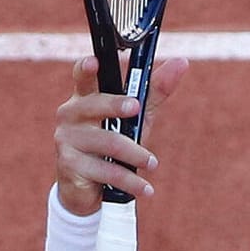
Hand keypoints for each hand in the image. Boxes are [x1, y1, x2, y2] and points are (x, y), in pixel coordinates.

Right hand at [53, 53, 191, 215]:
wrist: (89, 189)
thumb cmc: (114, 144)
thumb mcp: (136, 117)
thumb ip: (155, 91)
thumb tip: (182, 62)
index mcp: (85, 97)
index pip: (82, 77)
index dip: (86, 68)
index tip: (95, 61)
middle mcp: (71, 114)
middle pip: (95, 105)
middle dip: (116, 105)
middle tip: (136, 108)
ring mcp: (67, 139)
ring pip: (108, 141)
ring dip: (136, 154)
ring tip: (153, 163)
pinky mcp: (70, 165)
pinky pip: (106, 171)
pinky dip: (130, 181)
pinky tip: (146, 188)